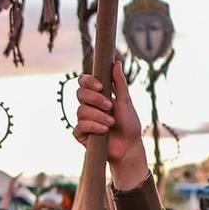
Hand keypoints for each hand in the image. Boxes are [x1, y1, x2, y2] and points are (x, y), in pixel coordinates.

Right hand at [74, 68, 146, 189]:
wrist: (129, 147)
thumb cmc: (129, 124)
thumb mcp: (126, 101)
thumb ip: (119, 83)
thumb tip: (116, 62)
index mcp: (97, 95)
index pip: (83, 82)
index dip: (88, 81)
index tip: (101, 86)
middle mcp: (88, 106)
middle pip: (80, 94)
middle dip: (95, 99)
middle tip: (110, 106)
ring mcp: (83, 120)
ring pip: (81, 111)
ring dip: (99, 116)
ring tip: (112, 122)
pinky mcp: (81, 134)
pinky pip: (80, 126)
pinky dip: (94, 127)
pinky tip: (104, 131)